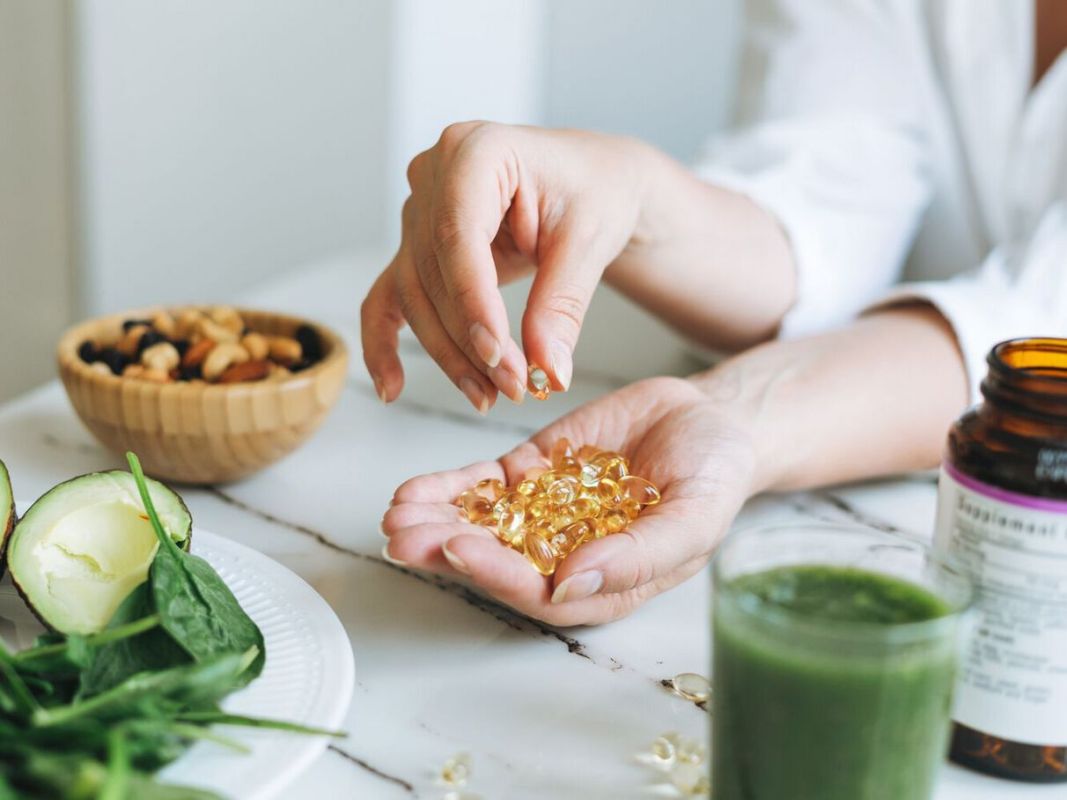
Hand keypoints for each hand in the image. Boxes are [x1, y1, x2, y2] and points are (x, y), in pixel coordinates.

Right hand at [360, 122, 650, 412]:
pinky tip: (393, 388)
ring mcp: (419, 210)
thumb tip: (549, 370)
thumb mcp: (590, 242)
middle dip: (470, 339)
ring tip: (489, 395)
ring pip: (415, 295)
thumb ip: (562, 305)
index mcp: (477, 150)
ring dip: (449, 353)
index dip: (472, 301)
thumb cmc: (595, 191)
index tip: (497, 354)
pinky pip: (389, 296)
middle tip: (513, 387)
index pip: (458, 234)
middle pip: (433, 272)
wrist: (594, 183)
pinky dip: (385, 342)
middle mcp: (434, 173)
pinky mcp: (417, 246)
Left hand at [381, 377, 757, 625]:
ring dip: (435, 521)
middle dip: (446, 550)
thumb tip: (570, 587)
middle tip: (403, 537)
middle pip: (496, 561)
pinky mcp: (533, 473)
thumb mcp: (693, 518)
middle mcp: (564, 555)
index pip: (540, 591)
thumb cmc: (716, 477)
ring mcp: (544, 512)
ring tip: (396, 514)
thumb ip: (638, 556)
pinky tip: (413, 490)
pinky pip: (484, 485)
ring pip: (481, 524)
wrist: (711, 420)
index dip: (497, 574)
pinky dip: (449, 487)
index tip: (459, 550)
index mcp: (602, 582)